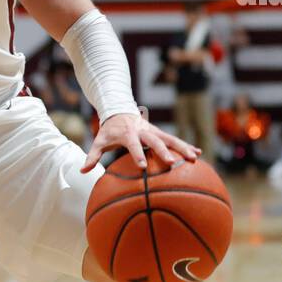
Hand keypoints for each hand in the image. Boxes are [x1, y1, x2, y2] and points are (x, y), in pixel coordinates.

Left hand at [81, 110, 200, 171]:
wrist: (120, 111)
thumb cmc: (109, 130)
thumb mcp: (99, 141)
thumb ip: (92, 155)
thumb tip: (83, 170)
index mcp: (128, 133)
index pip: (133, 145)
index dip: (137, 155)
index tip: (143, 167)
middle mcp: (143, 131)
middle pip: (155, 141)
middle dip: (163, 151)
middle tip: (171, 163)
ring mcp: (153, 131)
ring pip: (170, 138)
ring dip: (182, 147)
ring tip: (194, 158)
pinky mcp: (160, 133)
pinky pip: (175, 140)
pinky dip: (186, 145)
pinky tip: (198, 153)